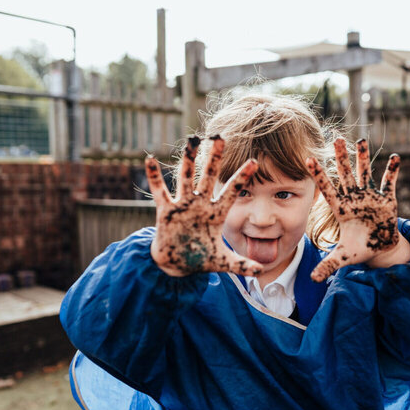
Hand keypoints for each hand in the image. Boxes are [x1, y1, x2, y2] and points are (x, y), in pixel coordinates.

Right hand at [145, 135, 262, 276]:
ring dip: (188, 161)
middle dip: (214, 159)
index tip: (254, 162)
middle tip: (219, 138)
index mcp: (216, 214)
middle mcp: (201, 205)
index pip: (232, 192)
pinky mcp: (166, 212)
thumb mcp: (223, 262)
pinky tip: (149, 159)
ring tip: (191, 141)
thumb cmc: (201, 260)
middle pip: (209, 177)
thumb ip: (241, 265)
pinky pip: (160, 192)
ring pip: (186, 179)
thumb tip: (260, 271)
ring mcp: (183, 206)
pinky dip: (154, 177)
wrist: (177, 265)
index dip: (242, 178)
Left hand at [306, 138, 405, 281]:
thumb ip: (329, 264)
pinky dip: (392, 170)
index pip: (327, 189)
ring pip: (365, 173)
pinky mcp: (387, 200)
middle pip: (346, 174)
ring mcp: (370, 197)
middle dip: (341, 157)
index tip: (306, 159)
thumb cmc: (359, 249)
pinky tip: (395, 157)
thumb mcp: (343, 257)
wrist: (379, 248)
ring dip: (364, 157)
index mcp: (341, 209)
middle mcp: (354, 198)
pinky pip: (389, 182)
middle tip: (336, 138)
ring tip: (362, 140)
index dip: (318, 175)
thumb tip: (313, 280)